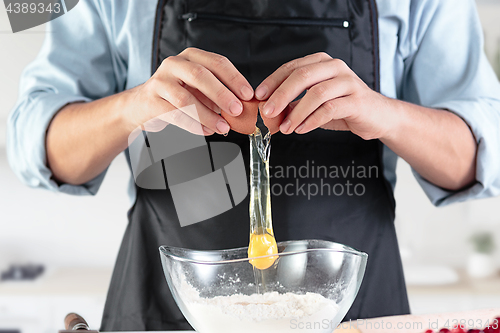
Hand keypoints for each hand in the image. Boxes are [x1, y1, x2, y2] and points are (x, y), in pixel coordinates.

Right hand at [126, 48, 253, 135]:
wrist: (143, 105)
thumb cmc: (178, 95)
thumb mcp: (200, 89)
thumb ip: (219, 94)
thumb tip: (243, 106)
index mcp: (191, 57)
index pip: (217, 62)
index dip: (235, 78)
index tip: (248, 95)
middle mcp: (174, 64)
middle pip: (200, 76)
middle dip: (222, 94)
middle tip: (237, 110)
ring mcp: (160, 81)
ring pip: (186, 98)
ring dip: (208, 115)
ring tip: (223, 127)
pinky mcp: (151, 101)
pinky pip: (175, 114)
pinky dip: (193, 125)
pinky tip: (206, 131)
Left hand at [254, 52, 393, 139]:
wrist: (377, 117)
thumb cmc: (344, 107)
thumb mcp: (315, 102)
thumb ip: (295, 101)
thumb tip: (268, 109)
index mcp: (322, 63)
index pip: (292, 67)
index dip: (273, 81)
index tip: (259, 96)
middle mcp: (335, 68)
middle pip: (302, 76)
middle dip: (281, 95)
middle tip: (267, 112)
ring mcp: (348, 82)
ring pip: (316, 93)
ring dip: (296, 112)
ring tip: (285, 127)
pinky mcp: (357, 100)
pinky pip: (330, 109)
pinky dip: (311, 121)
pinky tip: (301, 129)